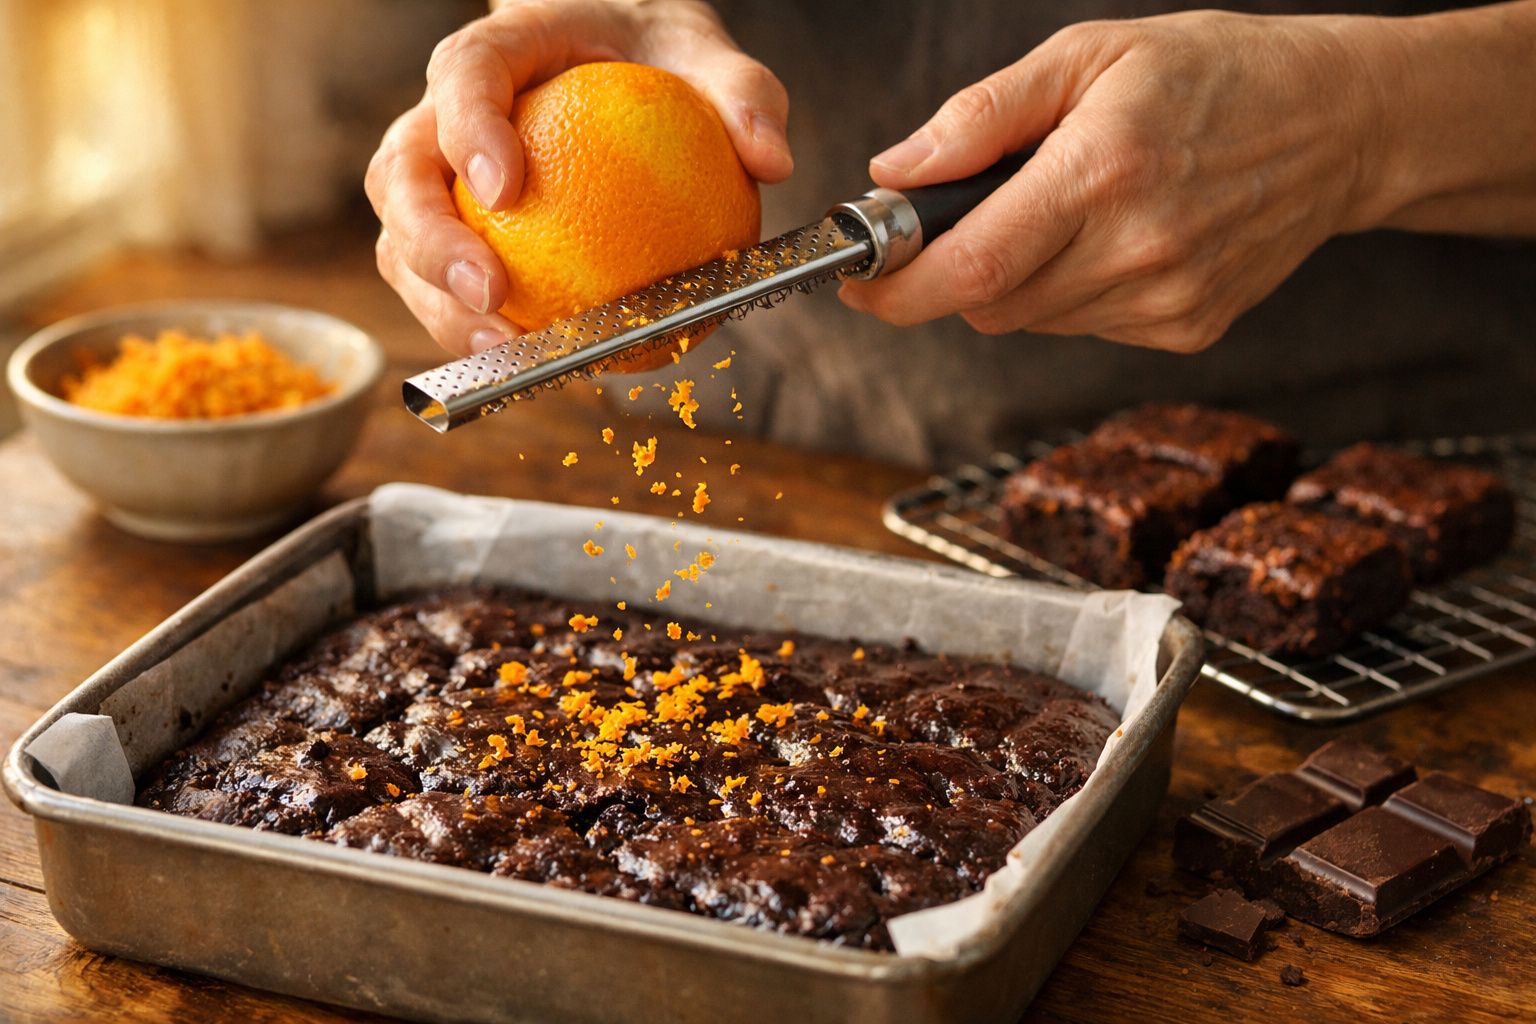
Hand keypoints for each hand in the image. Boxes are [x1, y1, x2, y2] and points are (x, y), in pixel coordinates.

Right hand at [366, 0, 791, 356]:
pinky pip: (442, 289)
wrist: (624, 67)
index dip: (468, 130)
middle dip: (430, 242)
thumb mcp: (707, 55)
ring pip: (399, 243)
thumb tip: (771, 159)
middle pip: (400, 171)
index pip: (463, 75)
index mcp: (500, 52)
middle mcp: (445, 114)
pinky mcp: (455, 237)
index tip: (506, 187)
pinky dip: (473, 330)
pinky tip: (534, 364)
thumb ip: (741, 94)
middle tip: (492, 296)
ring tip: (502, 353)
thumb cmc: (656, 57)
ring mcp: (440, 181)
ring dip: (437, 306)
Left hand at [838, 11, 1398, 352]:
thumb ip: (983, 116)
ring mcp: (1166, 302)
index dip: (895, 290)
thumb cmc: (1212, 74)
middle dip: (952, 273)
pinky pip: (1083, 327)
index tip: (856, 286)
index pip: (967, 270)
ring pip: (1031, 321)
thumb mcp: (1089, 55)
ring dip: (1016, 279)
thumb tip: (896, 170)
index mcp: (1101, 174)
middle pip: (988, 306)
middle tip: (968, 218)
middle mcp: (1136, 252)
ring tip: (1067, 210)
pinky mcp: (1187, 331)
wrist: (1339, 124)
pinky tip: (1113, 238)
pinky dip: (1069, 292)